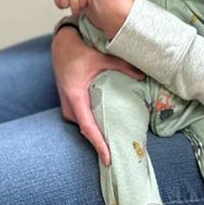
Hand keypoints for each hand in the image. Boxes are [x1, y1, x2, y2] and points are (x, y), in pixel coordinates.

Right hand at [51, 25, 143, 165]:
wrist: (61, 46)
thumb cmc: (78, 51)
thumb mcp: (101, 57)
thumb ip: (122, 66)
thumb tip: (142, 75)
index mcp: (76, 97)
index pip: (89, 127)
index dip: (99, 144)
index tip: (108, 159)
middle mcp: (69, 106)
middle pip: (87, 131)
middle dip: (102, 144)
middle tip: (120, 157)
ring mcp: (68, 107)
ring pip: (85, 127)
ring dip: (98, 136)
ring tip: (116, 147)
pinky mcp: (70, 106)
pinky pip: (83, 121)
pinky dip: (94, 127)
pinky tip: (107, 129)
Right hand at [53, 0, 89, 14]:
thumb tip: (89, 7)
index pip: (82, 6)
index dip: (82, 6)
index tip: (81, 4)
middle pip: (74, 9)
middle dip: (75, 8)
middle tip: (76, 4)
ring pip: (64, 6)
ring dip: (67, 4)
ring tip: (69, 0)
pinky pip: (57, 3)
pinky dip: (60, 3)